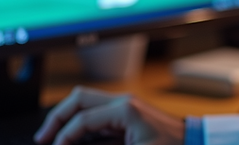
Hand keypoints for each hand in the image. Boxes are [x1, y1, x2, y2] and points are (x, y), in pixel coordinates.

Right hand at [34, 86, 183, 144]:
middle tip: (43, 138)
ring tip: (52, 138)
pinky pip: (96, 114)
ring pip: (85, 103)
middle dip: (57, 117)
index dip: (64, 136)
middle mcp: (123, 102)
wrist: (195, 143)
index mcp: (125, 109)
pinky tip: (73, 139)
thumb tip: (76, 142)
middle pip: (79, 99)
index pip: (82, 118)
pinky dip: (81, 124)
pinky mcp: (127, 115)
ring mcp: (125, 106)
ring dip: (67, 118)